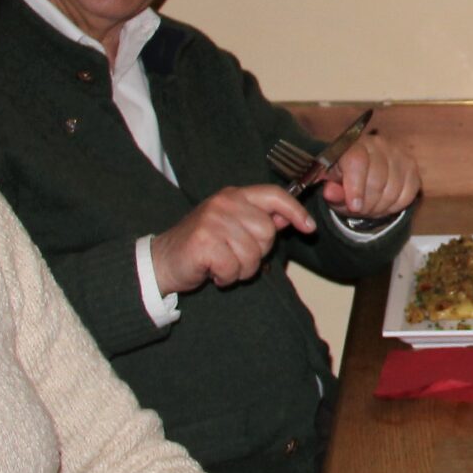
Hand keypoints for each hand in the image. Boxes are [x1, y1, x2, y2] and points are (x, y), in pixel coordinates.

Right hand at [149, 185, 313, 296]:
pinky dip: (227, 277)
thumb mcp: (232, 226)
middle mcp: (224, 203)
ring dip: (241, 269)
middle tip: (235, 255)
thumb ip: (259, 219)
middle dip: (258, 252)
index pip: (274, 195)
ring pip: (253, 254)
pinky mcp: (204, 243)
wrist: (163, 260)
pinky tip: (213, 271)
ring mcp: (213, 221)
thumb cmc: (203, 245)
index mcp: (234, 195)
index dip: (296, 211)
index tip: (309, 228)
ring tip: (223, 264)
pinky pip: (235, 268)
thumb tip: (289, 218)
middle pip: (268, 231)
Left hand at [319, 136, 418, 220]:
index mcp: (353, 144)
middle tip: (360, 211)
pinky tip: (385, 204)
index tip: (354, 207)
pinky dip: (396, 205)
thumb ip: (332, 190)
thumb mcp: (333, 186)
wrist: (366, 174)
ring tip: (371, 208)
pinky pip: (408, 193)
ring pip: (393, 189)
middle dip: (368, 203)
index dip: (355, 187)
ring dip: (381, 206)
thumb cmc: (346, 180)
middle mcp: (377, 143)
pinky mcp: (411, 166)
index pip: (357, 162)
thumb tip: (330, 193)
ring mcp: (398, 153)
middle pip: (377, 179)